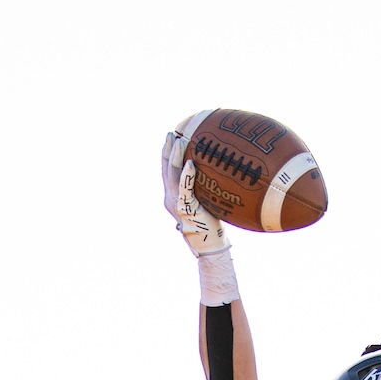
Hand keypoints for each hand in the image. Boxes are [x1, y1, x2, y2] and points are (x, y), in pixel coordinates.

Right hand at [161, 128, 226, 255]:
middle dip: (168, 150)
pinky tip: (190, 162)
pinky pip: (184, 188)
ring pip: (172, 174)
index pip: (168, 171)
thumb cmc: (211, 225)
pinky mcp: (184, 209)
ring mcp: (175, 203)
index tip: (173, 138)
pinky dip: (186, 175)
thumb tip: (214, 170)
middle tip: (172, 133)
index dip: (168, 154)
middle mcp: (170, 198)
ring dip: (175, 156)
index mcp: (173, 196)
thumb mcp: (205, 201)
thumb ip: (203, 188)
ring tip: (179, 140)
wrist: (210, 245)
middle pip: (166, 169)